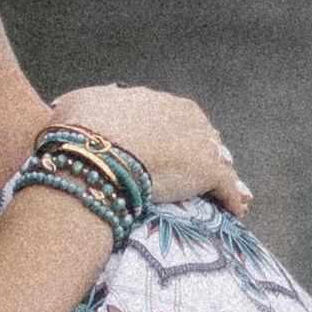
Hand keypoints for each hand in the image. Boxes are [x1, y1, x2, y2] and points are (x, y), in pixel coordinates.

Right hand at [51, 79, 247, 211]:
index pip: (172, 116)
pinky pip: (228, 187)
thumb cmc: (81, 129)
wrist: (96, 152)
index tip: (164, 149)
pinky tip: (235, 211)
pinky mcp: (209, 171)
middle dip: (197, 150)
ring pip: (218, 157)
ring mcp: (199, 142)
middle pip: (200, 133)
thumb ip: (85, 106)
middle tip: (191, 171)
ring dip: (219, 173)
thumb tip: (76, 108)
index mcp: (154, 100)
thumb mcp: (76, 104)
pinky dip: (232, 199)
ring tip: (220, 191)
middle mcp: (182, 114)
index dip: (169, 135)